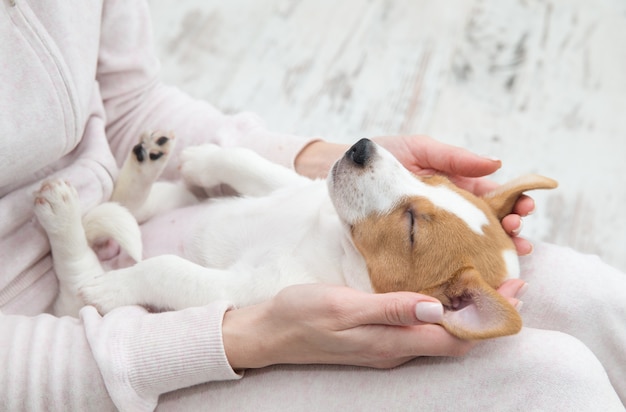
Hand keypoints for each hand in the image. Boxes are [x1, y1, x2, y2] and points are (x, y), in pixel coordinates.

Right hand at [222, 280, 524, 369]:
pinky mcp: (378, 337)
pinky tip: (442, 289)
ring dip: (467, 312)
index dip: (489, 318)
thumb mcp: (343, 305)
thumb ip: (390, 309)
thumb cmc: (302, 315)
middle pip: (455, 338)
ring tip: (484, 280)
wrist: (270, 333)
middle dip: (486, 314)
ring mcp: (387, 346)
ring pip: (440, 334)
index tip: (514, 289)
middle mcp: (396, 350)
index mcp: (391, 342)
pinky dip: (442, 310)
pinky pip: (421, 329)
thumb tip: (436, 307)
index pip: (455, 338)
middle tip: (510, 280)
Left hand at [372, 135, 534, 254]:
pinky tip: (479, 270)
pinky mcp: (417, 247)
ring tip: (514, 251)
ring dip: (497, 247)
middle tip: (519, 233)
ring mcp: (434, 230)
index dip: (513, 202)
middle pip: (489, 223)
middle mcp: (449, 211)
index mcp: (455, 186)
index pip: (491, 196)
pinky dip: (464, 263)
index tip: (526, 207)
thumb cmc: (381, 157)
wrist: (346, 173)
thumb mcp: (419, 148)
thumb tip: (497, 163)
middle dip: (511, 228)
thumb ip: (455, 157)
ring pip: (472, 242)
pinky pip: (443, 257)